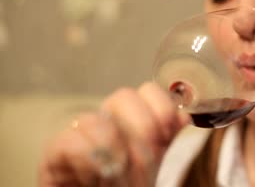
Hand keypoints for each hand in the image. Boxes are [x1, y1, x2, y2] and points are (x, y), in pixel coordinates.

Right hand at [38, 82, 190, 186]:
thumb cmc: (128, 185)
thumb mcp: (156, 164)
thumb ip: (167, 139)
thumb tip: (185, 117)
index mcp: (133, 120)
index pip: (148, 90)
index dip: (163, 108)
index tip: (168, 136)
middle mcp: (107, 120)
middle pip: (123, 96)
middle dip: (143, 127)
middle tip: (149, 156)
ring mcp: (79, 134)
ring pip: (94, 119)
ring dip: (117, 152)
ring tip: (123, 176)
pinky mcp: (55, 153)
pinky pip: (70, 141)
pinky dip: (89, 161)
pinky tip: (96, 178)